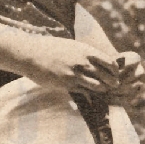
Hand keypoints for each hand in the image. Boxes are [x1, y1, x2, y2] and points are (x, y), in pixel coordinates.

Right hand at [15, 33, 144, 99]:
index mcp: (86, 50)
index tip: (112, 74)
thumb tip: (98, 60)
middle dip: (112, 83)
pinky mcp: (66, 84)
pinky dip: (90, 96)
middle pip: (108, 76)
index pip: (111, 62)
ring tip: (101, 92)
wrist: (30, 54)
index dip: (114, 71)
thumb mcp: (71, 46)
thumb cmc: (50, 49)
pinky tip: (90, 97)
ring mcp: (75, 74)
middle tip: (111, 87)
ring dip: (102, 91)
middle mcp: (83, 62)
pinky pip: (84, 93)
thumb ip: (85, 53)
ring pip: (99, 87)